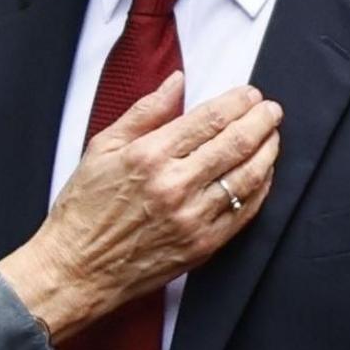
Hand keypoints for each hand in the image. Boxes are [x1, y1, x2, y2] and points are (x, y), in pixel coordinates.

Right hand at [0, 77, 282, 341]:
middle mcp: (174, 185)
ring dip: (267, 152)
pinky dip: (260, 189)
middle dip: (261, 121)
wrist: (77, 268)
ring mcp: (192, 218)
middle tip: (271, 110)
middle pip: (235, 144)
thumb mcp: (102, 148)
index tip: (250, 94)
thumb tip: (176, 82)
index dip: (238, 102)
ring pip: (247, 178)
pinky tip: (263, 174)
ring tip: (272, 137)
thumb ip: (144, 112)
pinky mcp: (202, 246)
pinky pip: (244, 212)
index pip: (209, 119)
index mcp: (149, 156)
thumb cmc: (84, 208)